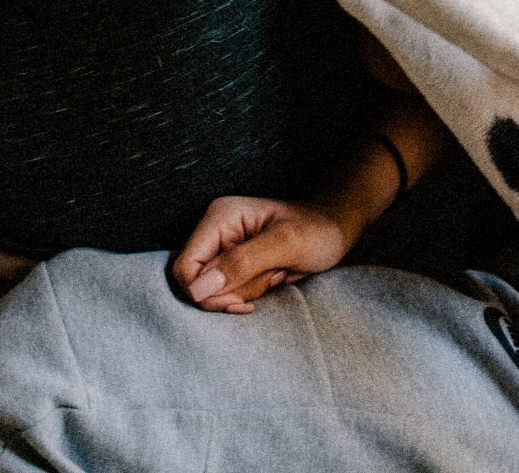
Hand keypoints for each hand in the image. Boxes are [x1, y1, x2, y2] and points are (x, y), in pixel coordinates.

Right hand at [171, 195, 351, 312]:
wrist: (334, 229)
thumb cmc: (316, 230)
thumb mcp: (284, 244)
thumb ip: (242, 263)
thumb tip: (199, 289)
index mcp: (219, 217)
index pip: (185, 267)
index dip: (204, 293)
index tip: (238, 301)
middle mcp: (215, 232)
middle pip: (198, 284)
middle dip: (233, 291)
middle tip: (268, 277)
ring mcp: (224, 249)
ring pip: (214, 292)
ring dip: (247, 292)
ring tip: (275, 272)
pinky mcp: (234, 265)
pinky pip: (228, 293)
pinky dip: (250, 295)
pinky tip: (272, 279)